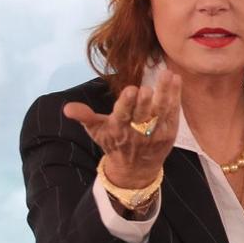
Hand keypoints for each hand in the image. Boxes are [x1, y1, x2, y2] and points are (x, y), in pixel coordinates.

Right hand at [64, 69, 181, 188]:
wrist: (136, 168)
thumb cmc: (114, 143)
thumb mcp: (96, 131)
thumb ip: (85, 117)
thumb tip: (67, 108)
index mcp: (119, 129)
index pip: (123, 115)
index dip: (127, 103)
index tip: (131, 89)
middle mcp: (138, 132)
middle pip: (144, 114)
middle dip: (145, 102)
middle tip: (148, 87)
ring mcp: (156, 133)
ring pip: (162, 112)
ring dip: (166, 93)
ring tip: (168, 74)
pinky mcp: (169, 133)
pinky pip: (173, 113)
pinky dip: (175, 97)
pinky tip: (176, 80)